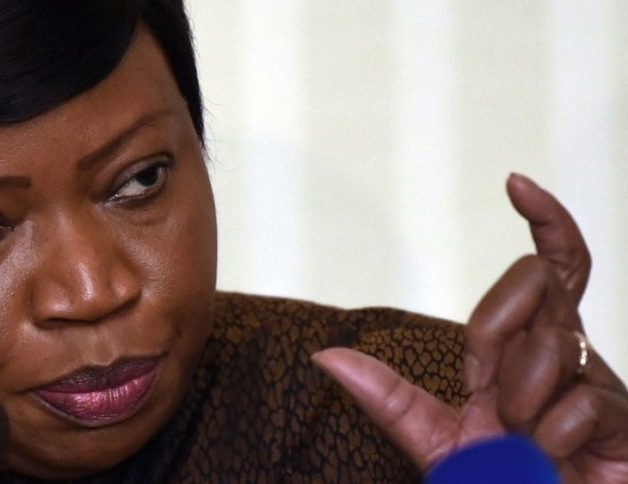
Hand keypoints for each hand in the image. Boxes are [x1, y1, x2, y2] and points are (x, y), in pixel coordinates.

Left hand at [312, 174, 627, 482]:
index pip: (548, 267)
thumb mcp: (434, 441)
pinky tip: (553, 460)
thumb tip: (324, 357)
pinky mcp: (625, 422)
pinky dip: (548, 441)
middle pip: (537, 281)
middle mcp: (567, 353)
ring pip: (551, 345)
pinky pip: (579, 404)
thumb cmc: (501, 482)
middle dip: (493, 332)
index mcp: (526, 349)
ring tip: (523, 443)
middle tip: (486, 393)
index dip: (544, 218)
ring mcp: (599, 384)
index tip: (513, 182)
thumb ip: (388, 399)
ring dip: (519, 404)